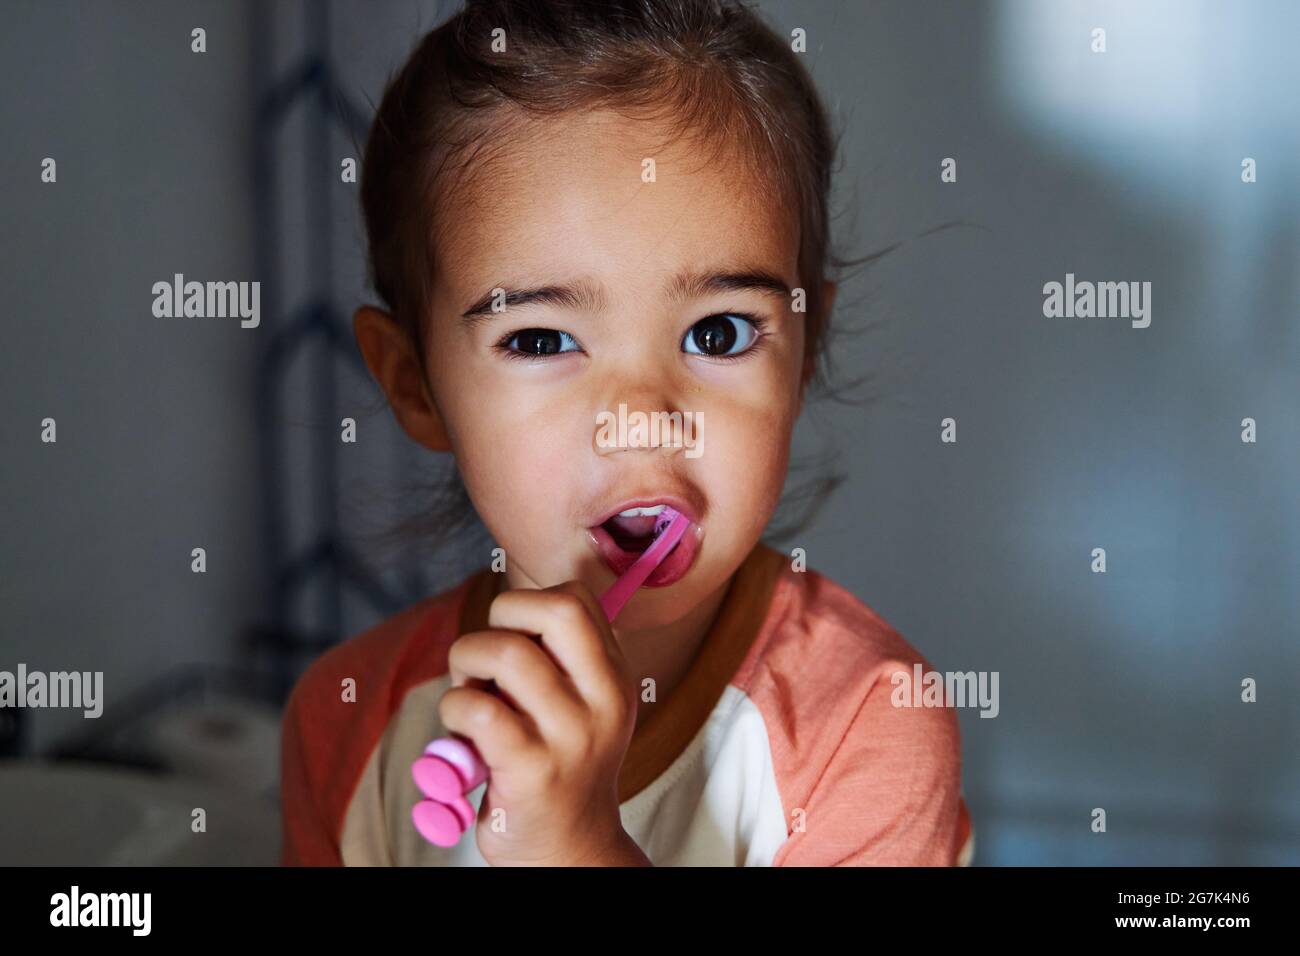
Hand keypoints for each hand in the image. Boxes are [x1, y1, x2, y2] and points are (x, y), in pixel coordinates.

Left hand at [438, 579, 643, 864]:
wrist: (569, 851)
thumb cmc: (559, 768)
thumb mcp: (584, 708)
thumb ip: (562, 659)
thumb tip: (507, 610)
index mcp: (615, 677)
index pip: (576, 598)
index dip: (528, 604)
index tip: (514, 640)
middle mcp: (603, 701)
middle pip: (554, 610)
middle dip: (500, 616)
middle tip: (486, 658)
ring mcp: (570, 735)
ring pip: (506, 653)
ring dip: (466, 663)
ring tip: (470, 694)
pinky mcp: (531, 769)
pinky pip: (477, 708)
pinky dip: (453, 709)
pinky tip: (461, 733)